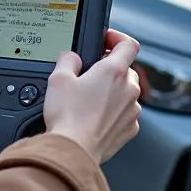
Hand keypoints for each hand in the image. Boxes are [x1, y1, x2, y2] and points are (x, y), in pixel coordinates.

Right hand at [43, 30, 142, 165]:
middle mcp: (129, 89)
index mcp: (114, 71)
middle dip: (110, 69)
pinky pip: (125, 113)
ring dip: (112, 92)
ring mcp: (132, 110)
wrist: (74, 151)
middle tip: (90, 75)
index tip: (107, 41)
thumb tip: (71, 57)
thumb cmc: (68, 117)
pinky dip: (114, 112)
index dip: (118, 38)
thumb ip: (68, 59)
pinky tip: (95, 117)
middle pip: (126, 69)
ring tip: (89, 100)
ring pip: (126, 92)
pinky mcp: (130, 129)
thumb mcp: (58, 78)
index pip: (128, 44)